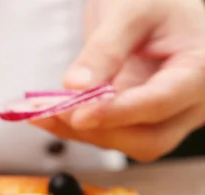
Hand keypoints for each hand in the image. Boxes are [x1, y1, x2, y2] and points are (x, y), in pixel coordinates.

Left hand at [32, 0, 204, 161]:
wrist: (151, 2)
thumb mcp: (130, 10)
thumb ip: (105, 48)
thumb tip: (76, 86)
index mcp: (200, 68)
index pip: (161, 102)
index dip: (117, 112)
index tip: (79, 114)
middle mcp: (189, 100)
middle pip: (148, 138)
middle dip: (98, 129)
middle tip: (55, 113)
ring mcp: (166, 114)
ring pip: (127, 142)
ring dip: (83, 132)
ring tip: (44, 112)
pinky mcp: (140, 118)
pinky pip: (112, 133)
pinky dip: (79, 127)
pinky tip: (50, 115)